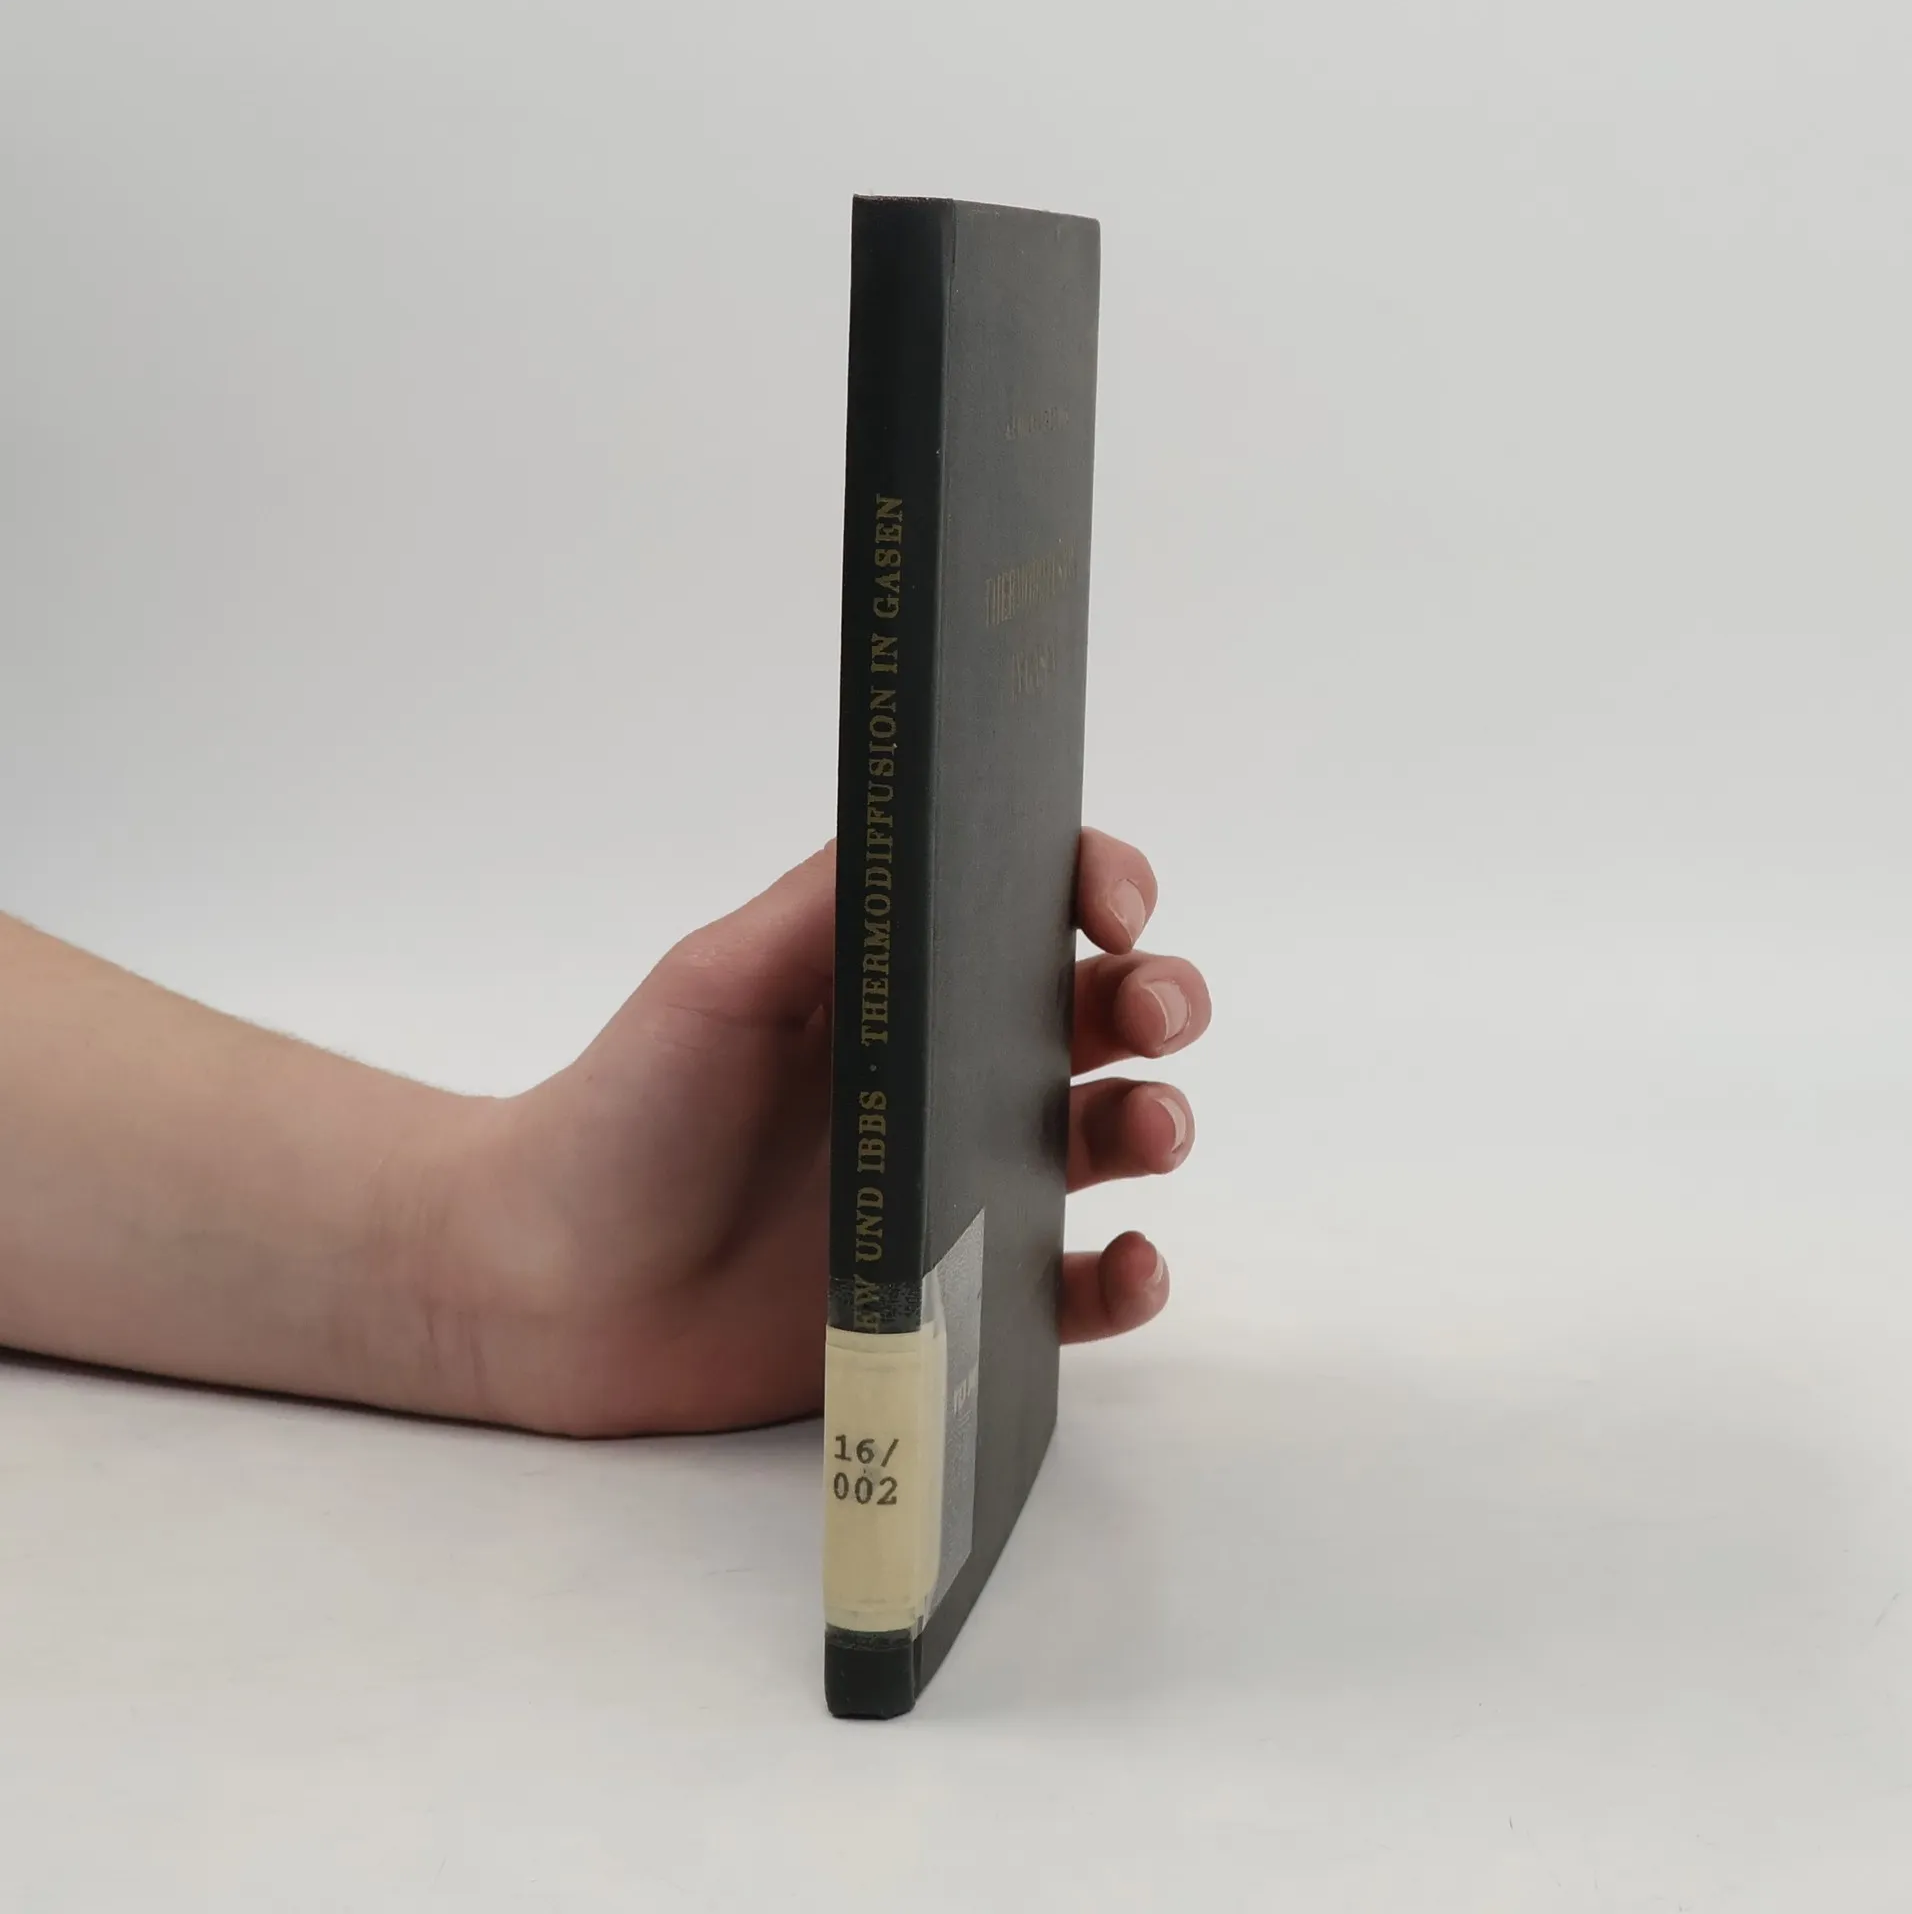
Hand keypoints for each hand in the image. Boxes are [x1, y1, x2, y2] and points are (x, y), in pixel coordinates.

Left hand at [436, 828, 1211, 1435]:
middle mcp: (944, 1073)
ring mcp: (957, 1183)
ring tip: (1152, 1132)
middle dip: (1157, 997)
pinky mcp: (954, 1293)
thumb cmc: (621, 1116)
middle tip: (1152, 1013)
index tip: (1116, 910)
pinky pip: (1070, 1287)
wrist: (549, 1289)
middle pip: (1097, 1015)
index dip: (1097, 889)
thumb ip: (825, 904)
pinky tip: (1128, 1265)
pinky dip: (1124, 1278)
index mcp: (897, 980)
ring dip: (1160, 1121)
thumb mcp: (717, 980)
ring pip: (1108, 1138)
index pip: (1029, 909)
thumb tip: (932, 819)